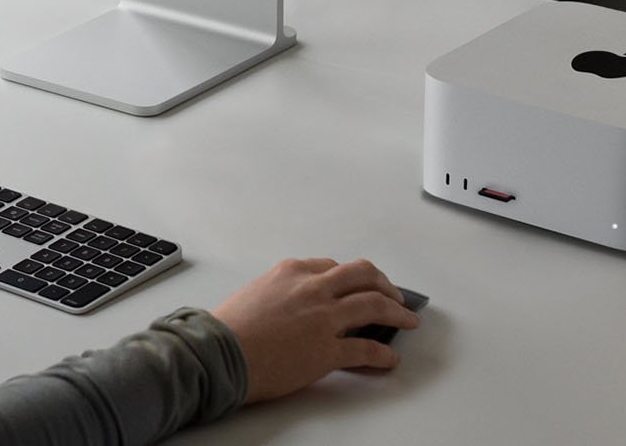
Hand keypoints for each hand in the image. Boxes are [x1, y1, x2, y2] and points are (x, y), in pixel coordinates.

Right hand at [211, 257, 418, 403]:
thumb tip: (296, 305)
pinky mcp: (327, 350)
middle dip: (385, 284)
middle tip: (394, 296)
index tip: (360, 285)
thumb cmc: (229, 327)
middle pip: (364, 275)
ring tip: (407, 320)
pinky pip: (367, 349)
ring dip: (397, 312)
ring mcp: (323, 318)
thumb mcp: (257, 292)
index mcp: (293, 272)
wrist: (218, 352)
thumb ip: (282, 292)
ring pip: (374, 305)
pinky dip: (384, 355)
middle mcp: (313, 288)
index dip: (353, 277)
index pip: (334, 266)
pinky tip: (390, 359)